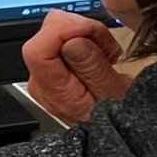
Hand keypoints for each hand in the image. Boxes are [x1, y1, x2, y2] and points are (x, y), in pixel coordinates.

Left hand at [23, 9, 130, 124]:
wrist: (118, 127)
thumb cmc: (119, 118)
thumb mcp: (116, 95)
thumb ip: (93, 69)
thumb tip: (72, 42)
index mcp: (53, 92)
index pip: (37, 49)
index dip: (66, 31)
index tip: (93, 33)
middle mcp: (42, 81)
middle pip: (47, 33)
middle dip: (82, 30)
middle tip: (108, 48)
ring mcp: (46, 72)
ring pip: (57, 29)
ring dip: (87, 33)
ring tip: (108, 55)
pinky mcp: (55, 64)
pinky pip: (64, 36)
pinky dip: (86, 37)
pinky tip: (101, 55)